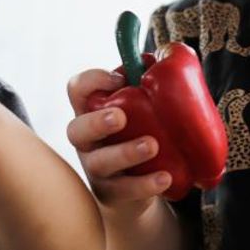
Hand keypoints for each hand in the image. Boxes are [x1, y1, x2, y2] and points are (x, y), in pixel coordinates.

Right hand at [65, 68, 171, 213]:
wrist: (137, 189)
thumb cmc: (140, 136)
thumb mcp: (143, 111)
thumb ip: (152, 86)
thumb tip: (173, 56)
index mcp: (92, 111)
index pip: (77, 90)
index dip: (92, 81)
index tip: (120, 79)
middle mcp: (86, 140)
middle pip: (76, 129)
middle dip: (97, 122)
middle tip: (121, 117)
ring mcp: (96, 169)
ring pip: (100, 162)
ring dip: (125, 152)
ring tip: (152, 146)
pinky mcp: (111, 193)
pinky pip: (123, 190)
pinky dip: (144, 185)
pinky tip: (165, 178)